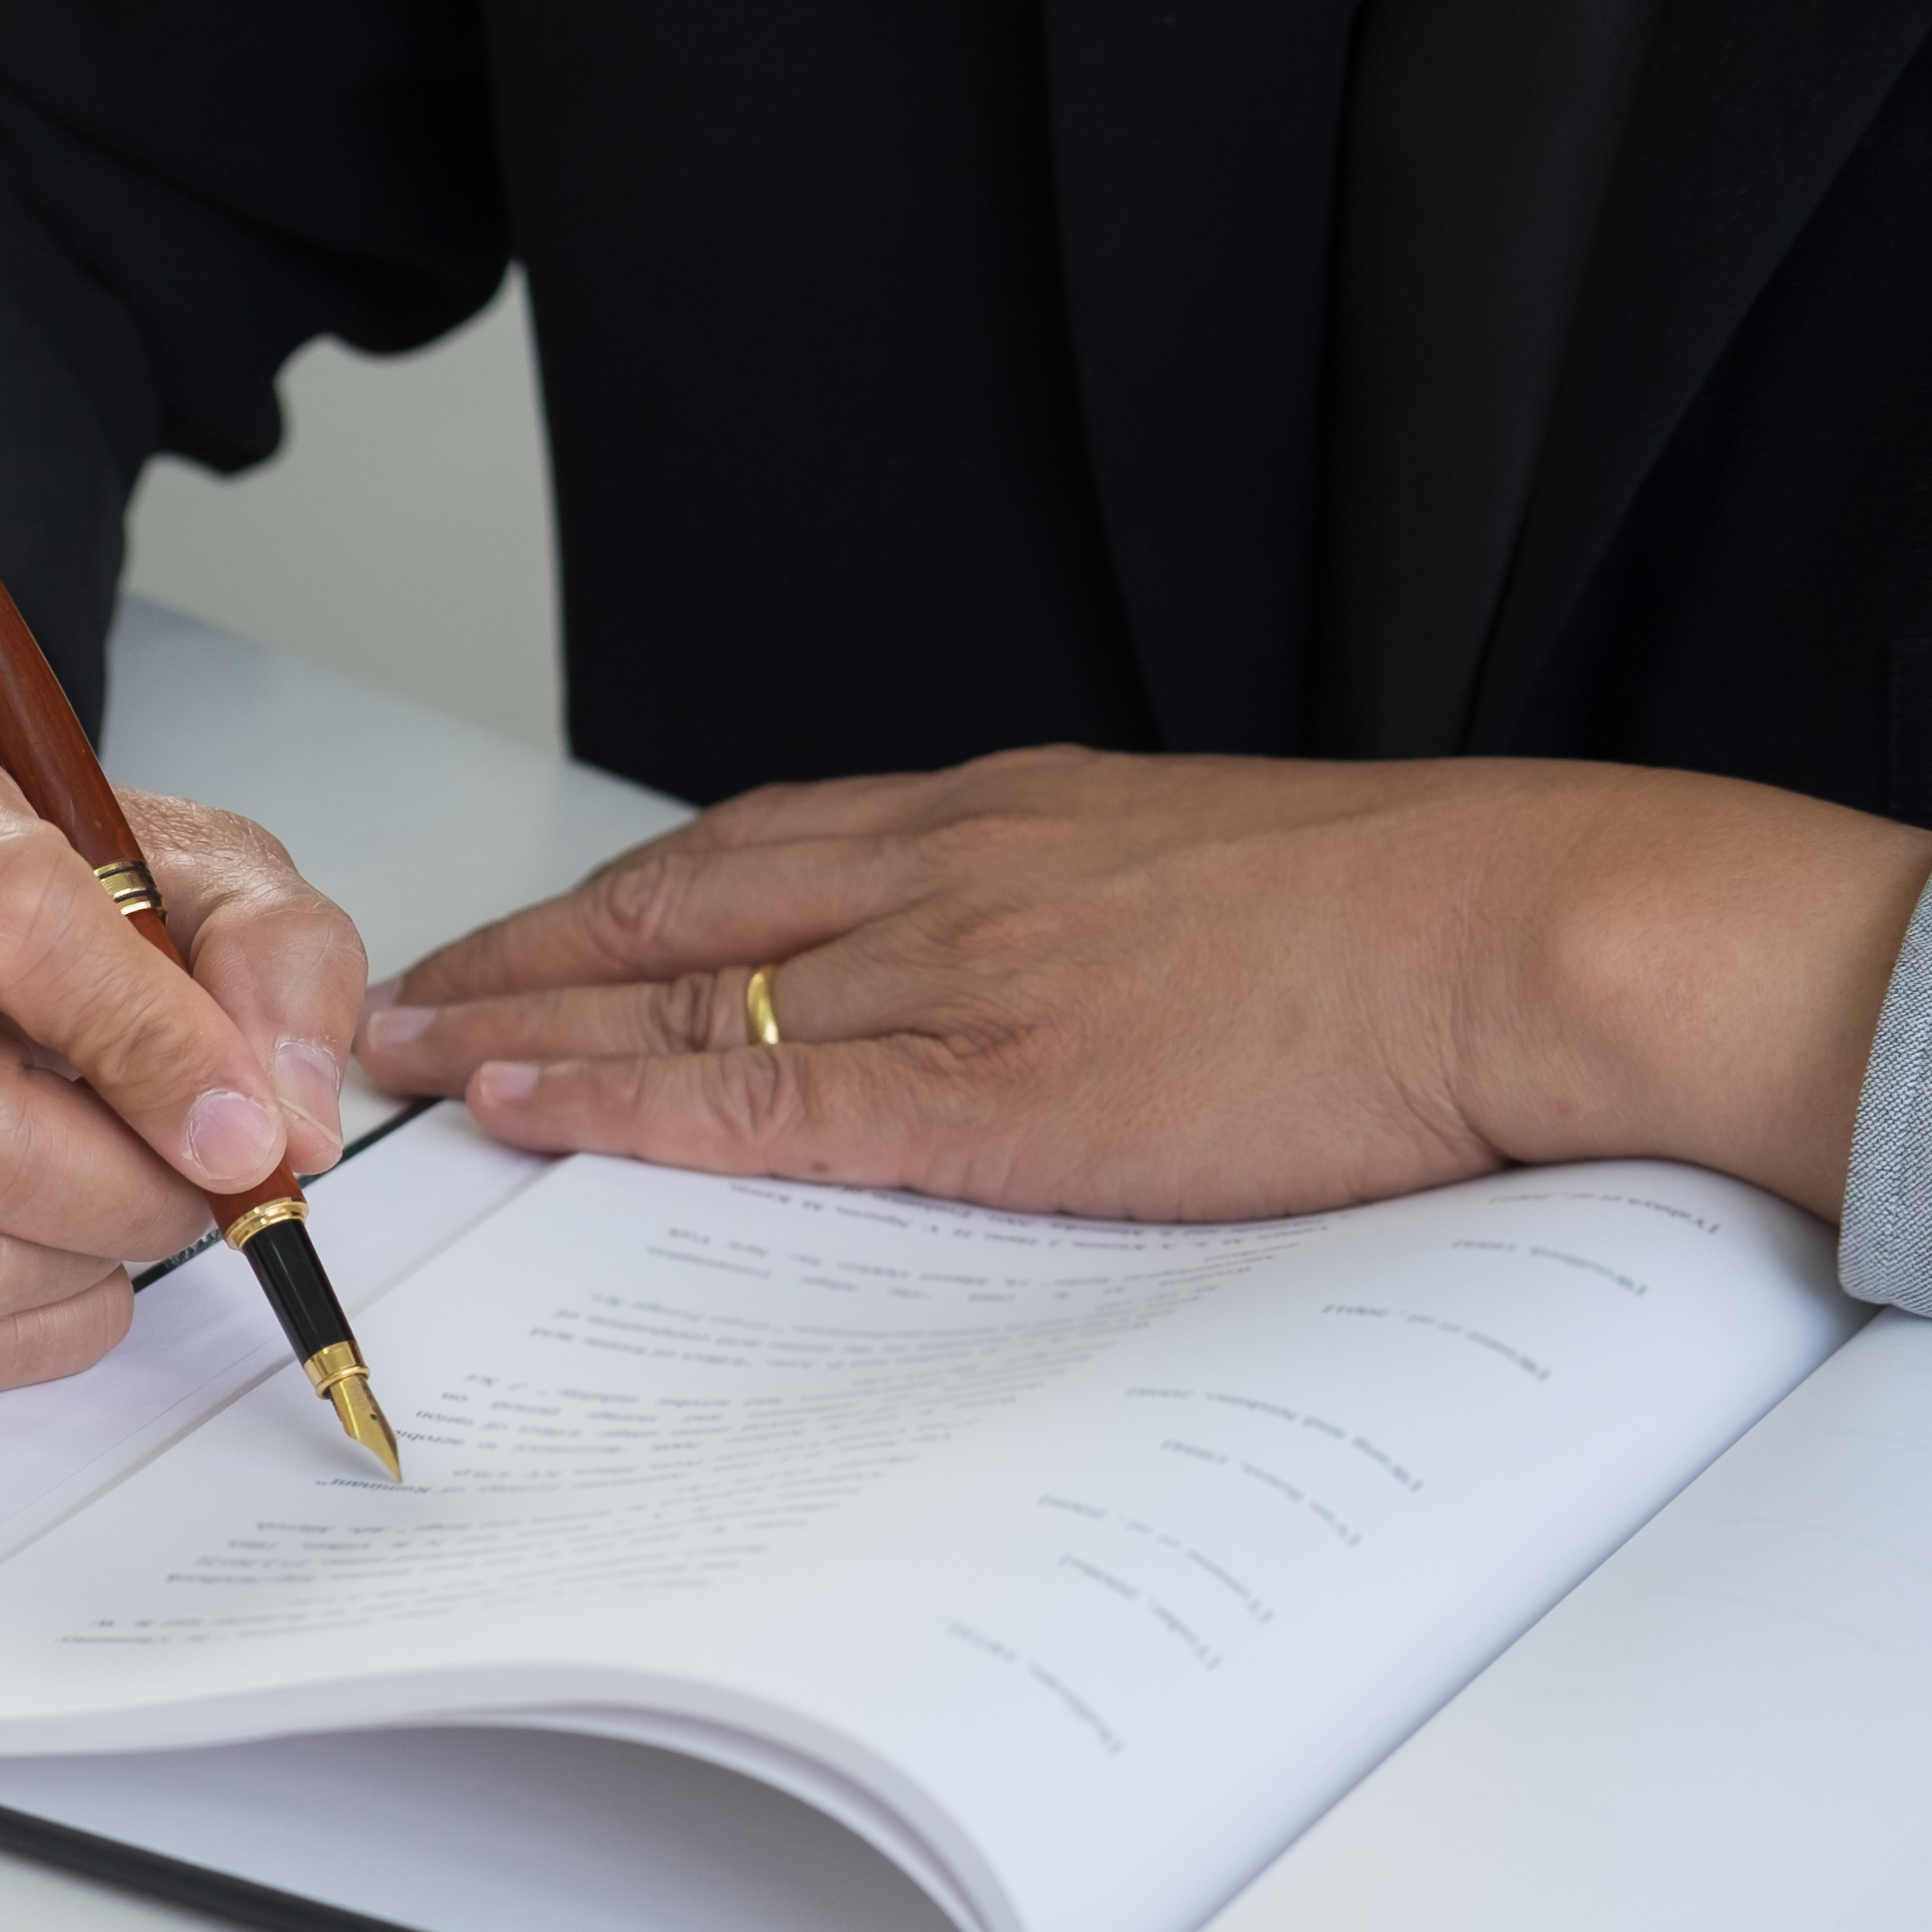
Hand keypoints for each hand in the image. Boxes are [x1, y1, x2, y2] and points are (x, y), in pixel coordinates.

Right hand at [0, 613, 365, 1388]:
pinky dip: (41, 1328)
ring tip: (130, 1197)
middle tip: (207, 1178)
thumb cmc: (31, 872)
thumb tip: (288, 1126)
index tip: (247, 1129)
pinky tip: (68, 1252)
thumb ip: (275, 957)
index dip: (150, 1050)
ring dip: (93, 1265)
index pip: (7, 927)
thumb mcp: (191, 860)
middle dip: (137, 1195)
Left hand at [357, 748, 1931, 1222]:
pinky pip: (763, 1100)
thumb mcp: (1219, 885)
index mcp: (1012, 820)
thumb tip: (1052, 986)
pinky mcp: (992, 1087)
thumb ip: (1095, 921)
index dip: (617, 905)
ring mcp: (960, 973)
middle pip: (674, 907)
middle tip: (394, 996)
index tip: (525, 939)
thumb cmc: (1419, 925)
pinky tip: (527, 1110)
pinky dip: (623, 1104)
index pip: (758, 853)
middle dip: (519, 954)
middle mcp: (951, 872)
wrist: (1536, 935)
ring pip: (680, 999)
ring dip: (523, 1028)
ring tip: (403, 1062)